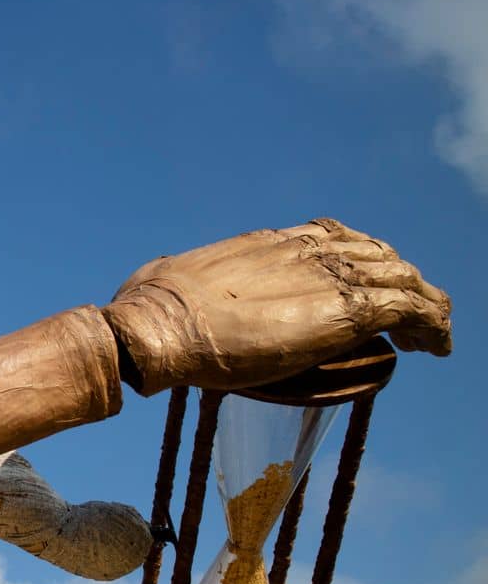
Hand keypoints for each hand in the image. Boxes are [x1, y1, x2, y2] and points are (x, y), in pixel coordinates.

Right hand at [102, 218, 451, 394]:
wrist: (161, 327)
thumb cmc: (147, 308)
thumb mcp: (163, 275)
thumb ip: (172, 273)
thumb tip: (155, 275)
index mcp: (268, 243)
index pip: (331, 235)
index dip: (357, 256)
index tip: (363, 279)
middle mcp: (306, 251)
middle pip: (376, 253)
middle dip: (397, 279)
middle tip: (403, 315)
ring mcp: (331, 276)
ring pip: (404, 277)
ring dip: (424, 304)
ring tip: (431, 335)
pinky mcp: (351, 309)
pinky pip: (414, 309)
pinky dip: (434, 326)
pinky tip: (436, 348)